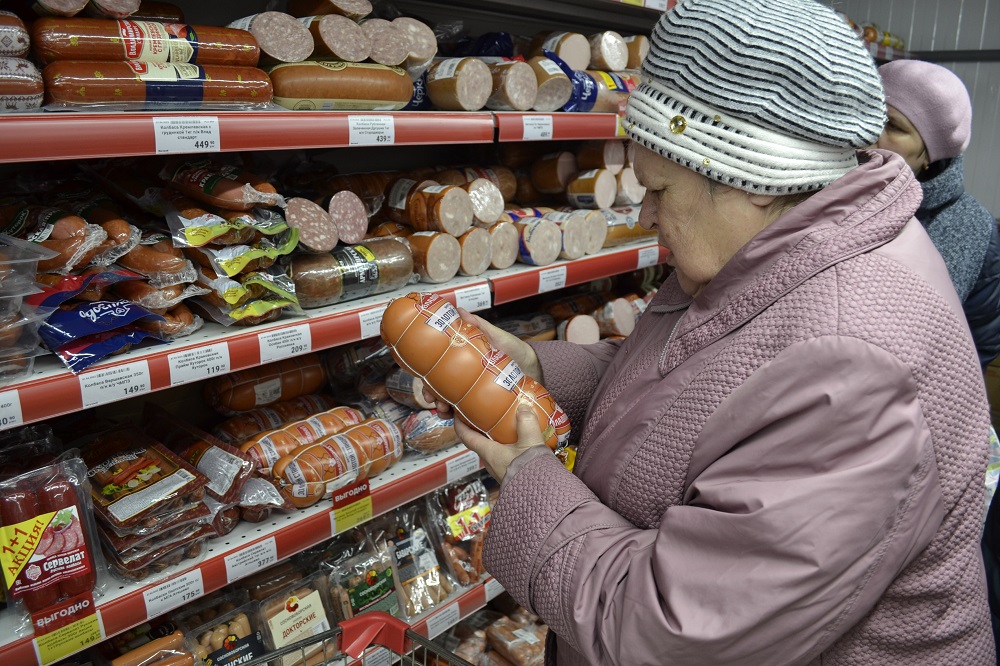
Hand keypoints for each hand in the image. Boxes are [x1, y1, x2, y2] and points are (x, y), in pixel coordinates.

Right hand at [421, 307, 541, 416]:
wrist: (535, 369)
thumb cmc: (515, 350)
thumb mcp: (497, 336)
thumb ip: (479, 326)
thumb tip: (460, 311)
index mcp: (464, 362)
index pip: (439, 369)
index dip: (427, 375)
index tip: (422, 379)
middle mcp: (465, 378)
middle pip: (440, 388)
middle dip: (432, 395)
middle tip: (433, 399)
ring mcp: (474, 393)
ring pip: (451, 403)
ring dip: (443, 408)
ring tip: (444, 410)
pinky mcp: (484, 406)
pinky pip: (467, 415)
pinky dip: (459, 419)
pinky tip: (456, 418)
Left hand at [455, 404, 546, 481]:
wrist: (542, 497)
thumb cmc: (531, 471)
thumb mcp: (530, 442)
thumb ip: (527, 422)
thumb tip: (523, 407)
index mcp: (489, 452)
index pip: (467, 437)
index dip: (460, 424)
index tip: (457, 413)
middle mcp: (491, 462)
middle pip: (479, 442)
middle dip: (480, 427)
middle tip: (487, 413)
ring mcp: (500, 470)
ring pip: (492, 449)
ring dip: (495, 437)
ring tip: (506, 424)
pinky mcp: (510, 474)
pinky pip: (504, 456)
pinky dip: (507, 445)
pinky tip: (520, 440)